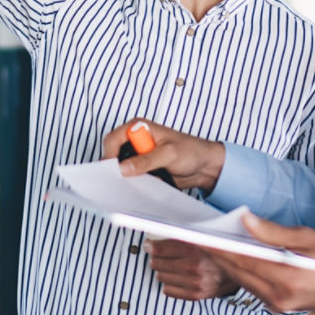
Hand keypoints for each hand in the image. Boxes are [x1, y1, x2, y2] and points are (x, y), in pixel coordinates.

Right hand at [100, 118, 226, 191]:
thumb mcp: (168, 154)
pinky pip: (131, 177)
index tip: (112, 170)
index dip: (110, 154)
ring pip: (122, 167)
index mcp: (139, 127)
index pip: (114, 138)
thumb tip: (124, 168)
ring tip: (136, 184)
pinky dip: (134, 183)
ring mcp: (139, 155)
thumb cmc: (191, 150)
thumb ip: (146, 160)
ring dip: (126, 176)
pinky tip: (142, 187)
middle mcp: (136, 140)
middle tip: (120, 181)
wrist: (205, 166)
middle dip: (116, 167)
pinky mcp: (143, 168)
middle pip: (114, 153)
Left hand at [147, 239, 238, 299]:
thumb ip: (180, 236)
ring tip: (169, 266)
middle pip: (157, 264)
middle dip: (156, 258)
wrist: (238, 270)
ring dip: (162, 271)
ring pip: (161, 277)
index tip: (149, 245)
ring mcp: (195, 283)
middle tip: (160, 255)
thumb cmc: (216, 250)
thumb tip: (155, 236)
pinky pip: (168, 291)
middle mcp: (194, 266)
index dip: (150, 246)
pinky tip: (175, 278)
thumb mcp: (200, 237)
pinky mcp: (196, 295)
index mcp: (194, 249)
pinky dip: (169, 284)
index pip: (159, 249)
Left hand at [205, 213, 314, 314]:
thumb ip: (273, 231)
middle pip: (237, 272)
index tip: (199, 235)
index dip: (218, 247)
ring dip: (225, 264)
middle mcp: (278, 296)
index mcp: (286, 277)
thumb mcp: (307, 237)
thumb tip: (245, 220)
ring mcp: (277, 304)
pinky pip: (250, 287)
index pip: (242, 260)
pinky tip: (231, 258)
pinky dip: (239, 272)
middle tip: (196, 237)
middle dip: (216, 255)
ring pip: (241, 281)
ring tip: (209, 244)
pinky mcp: (277, 306)